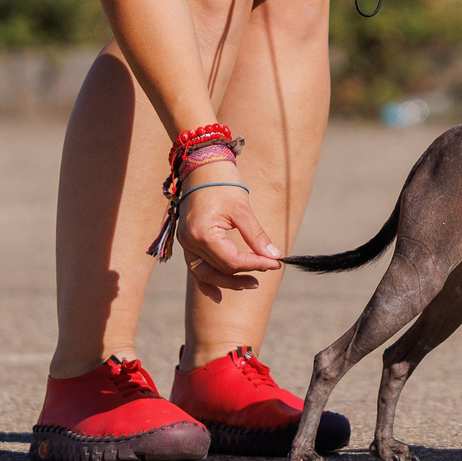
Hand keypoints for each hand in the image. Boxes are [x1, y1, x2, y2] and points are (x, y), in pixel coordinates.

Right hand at [177, 170, 281, 298]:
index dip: (255, 264)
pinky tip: (219, 295)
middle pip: (219, 270)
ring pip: (206, 273)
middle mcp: (190, 241)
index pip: (231, 260)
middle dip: (244, 274)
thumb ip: (256, 236)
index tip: (275, 263)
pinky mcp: (187, 241)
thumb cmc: (222, 182)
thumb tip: (273, 256)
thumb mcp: (242, 209)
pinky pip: (195, 268)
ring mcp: (186, 243)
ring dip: (227, 282)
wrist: (202, 165)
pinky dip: (207, 281)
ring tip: (251, 283)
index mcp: (203, 233)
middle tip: (267, 271)